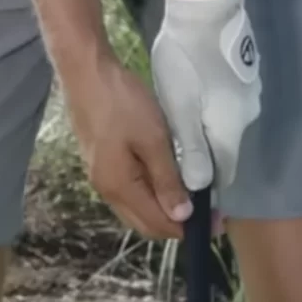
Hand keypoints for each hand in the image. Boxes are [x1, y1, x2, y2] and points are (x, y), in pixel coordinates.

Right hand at [61, 55, 195, 239]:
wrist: (86, 73)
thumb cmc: (121, 103)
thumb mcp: (153, 139)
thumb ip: (167, 180)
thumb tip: (181, 216)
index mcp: (120, 188)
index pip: (156, 224)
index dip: (186, 229)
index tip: (215, 223)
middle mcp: (107, 191)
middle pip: (144, 223)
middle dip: (175, 224)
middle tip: (208, 214)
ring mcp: (102, 178)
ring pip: (136, 209)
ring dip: (163, 211)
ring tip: (192, 199)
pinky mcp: (102, 165)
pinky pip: (130, 193)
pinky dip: (151, 196)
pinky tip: (167, 183)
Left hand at [150, 0, 260, 192]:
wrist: (206, 10)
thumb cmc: (187, 62)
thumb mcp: (180, 112)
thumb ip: (189, 154)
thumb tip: (196, 192)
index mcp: (230, 131)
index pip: (221, 175)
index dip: (202, 187)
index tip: (181, 188)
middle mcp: (245, 119)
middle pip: (220, 152)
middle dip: (198, 159)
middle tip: (169, 151)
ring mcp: (248, 96)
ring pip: (220, 128)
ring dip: (200, 132)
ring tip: (175, 121)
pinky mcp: (243, 79)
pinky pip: (223, 107)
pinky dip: (207, 110)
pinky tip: (190, 97)